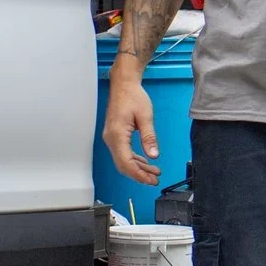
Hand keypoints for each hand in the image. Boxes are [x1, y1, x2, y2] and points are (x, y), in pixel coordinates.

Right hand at [103, 64, 159, 184]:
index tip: (151, 180)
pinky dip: (134, 160)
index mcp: (117, 135)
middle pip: (123, 165)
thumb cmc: (133, 97)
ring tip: (154, 173)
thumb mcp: (145, 117)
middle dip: (139, 174)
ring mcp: (111, 138)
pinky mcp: (115, 136)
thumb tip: (153, 155)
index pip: (126, 162)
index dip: (138, 174)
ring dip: (138, 168)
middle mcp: (111, 139)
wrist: (123, 85)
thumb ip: (149, 137)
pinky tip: (146, 162)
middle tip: (154, 180)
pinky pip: (123, 153)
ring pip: (123, 160)